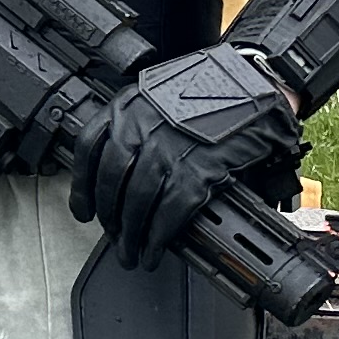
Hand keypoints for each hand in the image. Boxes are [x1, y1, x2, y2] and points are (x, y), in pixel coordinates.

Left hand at [72, 44, 302, 269]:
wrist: (256, 84)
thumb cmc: (211, 91)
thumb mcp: (161, 95)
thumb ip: (138, 125)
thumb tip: (124, 172)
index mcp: (129, 106)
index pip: (89, 150)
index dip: (82, 187)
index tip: (83, 211)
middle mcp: (143, 126)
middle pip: (112, 181)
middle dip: (110, 218)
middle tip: (114, 239)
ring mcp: (170, 148)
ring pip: (138, 200)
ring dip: (131, 235)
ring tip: (132, 254)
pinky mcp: (199, 169)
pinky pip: (170, 210)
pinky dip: (159, 236)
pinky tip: (155, 249)